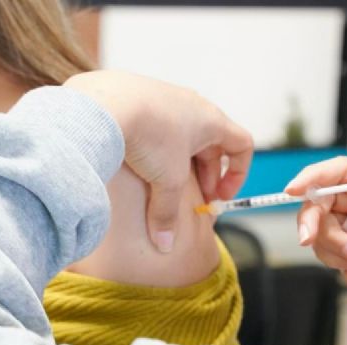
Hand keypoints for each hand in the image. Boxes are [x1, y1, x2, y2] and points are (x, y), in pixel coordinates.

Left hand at [64, 71, 253, 252]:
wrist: (104, 105)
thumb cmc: (150, 135)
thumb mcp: (166, 181)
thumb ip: (169, 214)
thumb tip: (164, 244)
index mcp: (211, 119)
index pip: (242, 144)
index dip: (237, 174)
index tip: (220, 196)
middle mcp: (191, 104)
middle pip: (211, 142)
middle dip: (207, 174)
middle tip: (196, 198)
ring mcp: (164, 98)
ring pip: (182, 135)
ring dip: (180, 162)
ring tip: (165, 184)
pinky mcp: (138, 98)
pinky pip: (156, 127)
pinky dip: (156, 148)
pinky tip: (139, 164)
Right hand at [286, 158, 346, 344]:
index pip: (344, 171)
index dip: (317, 175)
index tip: (295, 189)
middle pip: (323, 198)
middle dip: (314, 219)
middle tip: (307, 238)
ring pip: (319, 224)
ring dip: (331, 243)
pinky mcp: (344, 251)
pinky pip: (321, 246)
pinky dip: (332, 257)